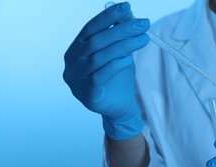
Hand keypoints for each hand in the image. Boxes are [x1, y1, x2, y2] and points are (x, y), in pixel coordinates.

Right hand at [63, 2, 149, 139]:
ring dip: (124, 45)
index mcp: (76, 50)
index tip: (126, 7)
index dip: (108, 17)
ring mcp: (77, 80)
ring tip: (143, 38)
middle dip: (121, 30)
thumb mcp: (119, 54)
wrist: (119, 107)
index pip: (90, 29)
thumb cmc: (117, 79)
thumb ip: (118, 37)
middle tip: (142, 24)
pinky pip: (101, 75)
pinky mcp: (88, 94)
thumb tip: (127, 13)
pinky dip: (116, 64)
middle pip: (96, 41)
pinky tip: (129, 59)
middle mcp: (72, 63)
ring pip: (100, 57)